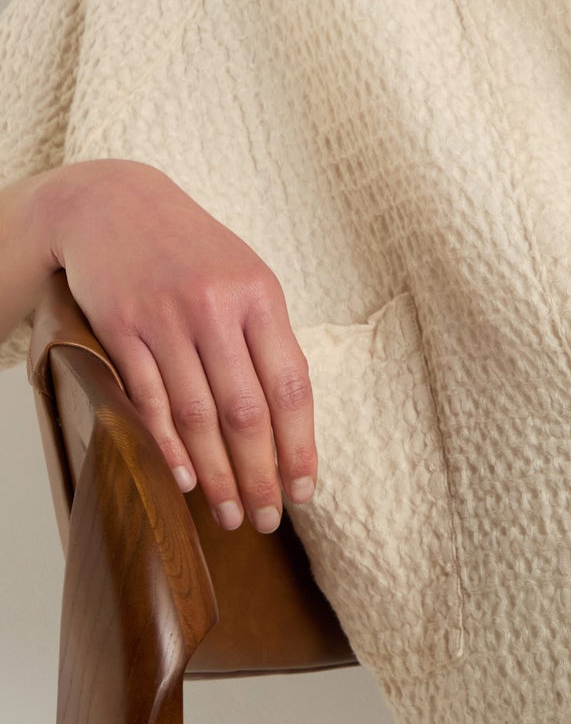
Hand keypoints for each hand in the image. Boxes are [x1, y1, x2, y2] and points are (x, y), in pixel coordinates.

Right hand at [42, 158, 317, 534]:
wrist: (113, 204)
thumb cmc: (190, 249)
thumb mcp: (244, 275)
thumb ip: (266, 337)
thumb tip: (291, 418)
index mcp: (260, 294)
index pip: (291, 384)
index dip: (300, 444)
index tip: (305, 490)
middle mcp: (215, 306)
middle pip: (246, 410)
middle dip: (260, 474)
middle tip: (266, 519)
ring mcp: (165, 318)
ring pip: (198, 414)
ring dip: (216, 473)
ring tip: (228, 514)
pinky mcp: (121, 328)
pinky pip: (150, 399)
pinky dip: (169, 445)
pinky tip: (184, 479)